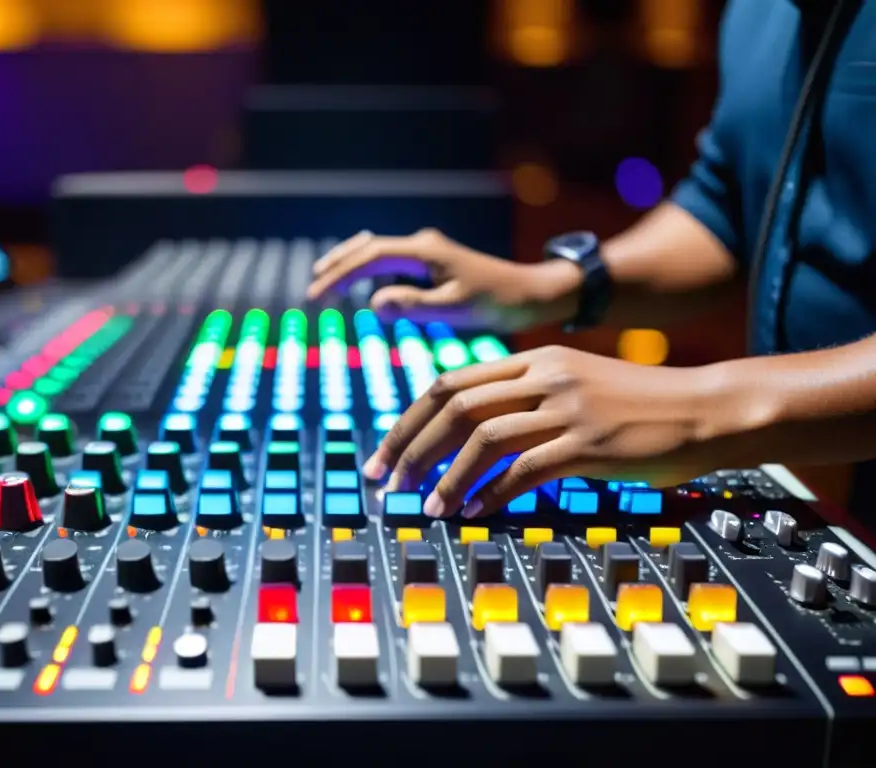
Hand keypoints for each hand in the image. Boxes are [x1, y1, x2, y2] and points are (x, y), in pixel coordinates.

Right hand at [306, 228, 579, 328]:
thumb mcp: (455, 308)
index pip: (370, 258)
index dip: (339, 276)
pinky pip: (391, 259)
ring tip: (326, 280)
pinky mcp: (433, 262)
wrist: (531, 293)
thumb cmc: (497, 302)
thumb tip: (373, 302)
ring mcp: (427, 251)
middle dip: (337, 266)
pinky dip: (368, 268)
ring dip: (350, 263)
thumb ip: (414, 306)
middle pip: (368, 247)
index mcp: (425, 251)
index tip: (317, 296)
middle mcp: (423, 244)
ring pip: (378, 250)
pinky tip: (361, 282)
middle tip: (312, 289)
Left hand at [362, 346, 731, 518]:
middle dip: (411, 445)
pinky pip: (525, 470)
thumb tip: (473, 429)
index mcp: (535, 359)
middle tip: (387, 480)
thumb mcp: (576, 383)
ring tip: (425, 506)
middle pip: (455, 405)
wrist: (705, 409)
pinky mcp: (590, 444)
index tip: (388, 449)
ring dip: (445, 475)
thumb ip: (527, 396)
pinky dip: (491, 493)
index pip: (451, 381)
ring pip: (484, 437)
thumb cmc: (640, 404)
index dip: (410, 418)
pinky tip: (474, 513)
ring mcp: (567, 409)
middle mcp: (545, 376)